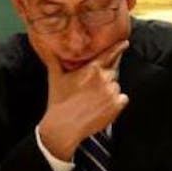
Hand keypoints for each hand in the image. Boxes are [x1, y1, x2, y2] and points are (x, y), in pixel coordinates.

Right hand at [38, 40, 129, 160]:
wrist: (63, 127)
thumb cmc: (58, 101)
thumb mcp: (55, 77)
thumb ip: (53, 59)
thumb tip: (46, 45)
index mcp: (92, 68)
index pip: (109, 54)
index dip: (118, 47)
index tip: (125, 43)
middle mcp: (104, 78)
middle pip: (113, 71)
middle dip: (106, 77)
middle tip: (92, 88)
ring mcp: (111, 92)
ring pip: (116, 86)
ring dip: (109, 90)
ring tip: (93, 100)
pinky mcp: (116, 106)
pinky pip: (123, 98)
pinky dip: (117, 102)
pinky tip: (102, 106)